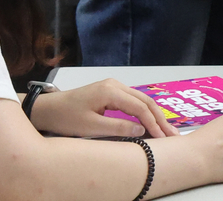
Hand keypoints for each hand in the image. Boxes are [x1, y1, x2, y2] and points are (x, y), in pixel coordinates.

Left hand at [27, 80, 178, 138]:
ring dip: (155, 115)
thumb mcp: (91, 127)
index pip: (140, 107)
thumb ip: (118, 128)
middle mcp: (115, 84)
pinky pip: (134, 100)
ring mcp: (113, 86)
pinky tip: (152, 121)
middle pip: (145, 100)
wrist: (48, 109)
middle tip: (174, 134)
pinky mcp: (111, 91)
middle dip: (160, 118)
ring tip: (168, 130)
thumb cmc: (66, 118)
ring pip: (141, 100)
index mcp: (110, 91)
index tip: (163, 138)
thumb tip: (142, 130)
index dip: (153, 123)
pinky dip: (145, 111)